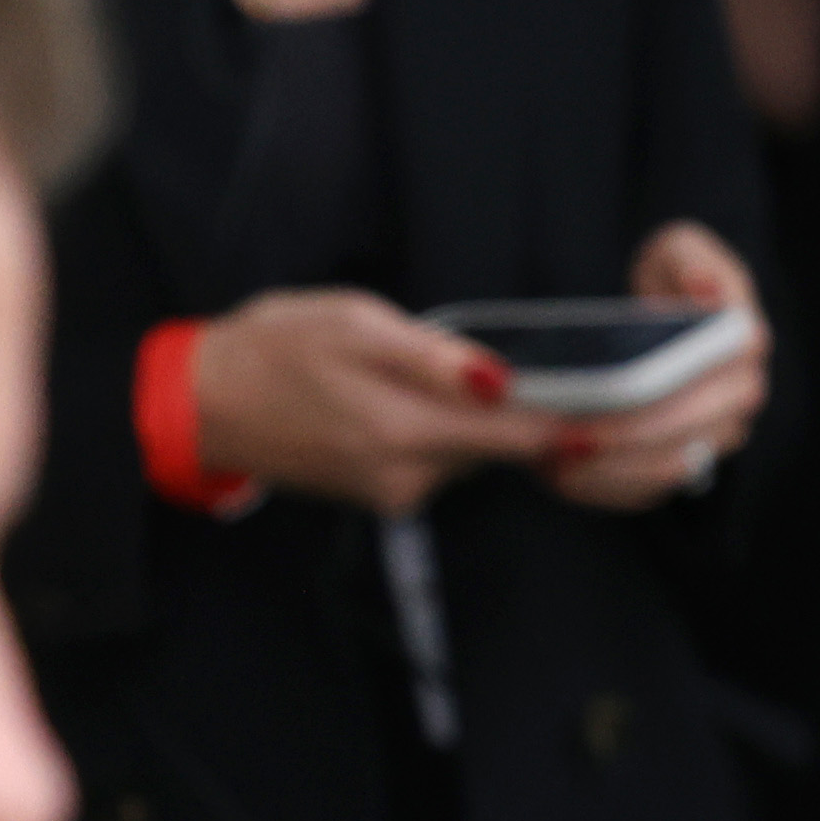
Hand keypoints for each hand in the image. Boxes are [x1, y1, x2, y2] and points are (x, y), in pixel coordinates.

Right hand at [185, 290, 561, 515]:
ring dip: (476, 419)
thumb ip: (435, 358)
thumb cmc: (275, 348)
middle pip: (501, 446)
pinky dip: (442, 431)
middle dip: (523, 411)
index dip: (573, 421)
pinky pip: (436, 461)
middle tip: (531, 365)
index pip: (519, 436)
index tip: (621, 406)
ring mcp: (390, 492)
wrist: (198, 403)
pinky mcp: (377, 495)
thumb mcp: (356, 325)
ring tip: (445, 374)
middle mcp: (406, 476)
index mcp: (406, 431)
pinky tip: (410, 399)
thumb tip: (503, 380)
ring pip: (470, 453)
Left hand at [542, 223, 769, 512]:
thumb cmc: (671, 283)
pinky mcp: (684, 467)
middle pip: (690, 429)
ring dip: (611, 471)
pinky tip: (557, 475)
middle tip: (566, 435)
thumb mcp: (678, 251)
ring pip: (669, 470)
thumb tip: (704, 290)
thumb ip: (690, 259)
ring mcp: (716, 438)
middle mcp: (740, 397)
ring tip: (554, 459)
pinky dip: (601, 489)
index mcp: (744, 341)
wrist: (667, 329)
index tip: (615, 387)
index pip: (718, 371)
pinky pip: (647, 493)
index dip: (671, 381)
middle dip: (627, 437)